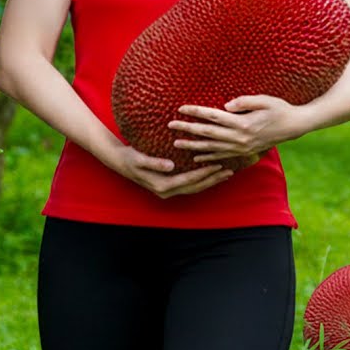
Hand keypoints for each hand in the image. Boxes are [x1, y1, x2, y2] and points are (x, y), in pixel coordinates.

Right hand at [104, 139, 233, 198]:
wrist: (120, 161)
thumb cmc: (130, 158)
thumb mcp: (140, 159)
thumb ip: (155, 163)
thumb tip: (170, 166)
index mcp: (161, 186)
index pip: (188, 180)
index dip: (204, 173)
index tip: (218, 164)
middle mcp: (166, 192)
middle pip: (195, 187)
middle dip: (213, 180)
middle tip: (229, 171)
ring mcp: (168, 191)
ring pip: (194, 188)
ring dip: (210, 181)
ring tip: (225, 173)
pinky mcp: (169, 186)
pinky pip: (189, 184)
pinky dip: (202, 180)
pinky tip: (211, 173)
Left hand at [169, 95, 303, 163]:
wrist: (294, 126)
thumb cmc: (279, 109)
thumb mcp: (264, 100)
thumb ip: (244, 102)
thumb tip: (226, 105)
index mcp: (243, 123)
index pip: (213, 116)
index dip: (196, 112)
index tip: (181, 108)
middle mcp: (240, 138)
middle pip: (208, 133)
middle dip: (188, 129)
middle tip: (170, 125)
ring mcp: (241, 147)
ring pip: (212, 148)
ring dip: (193, 146)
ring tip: (177, 144)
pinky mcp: (244, 152)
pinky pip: (222, 156)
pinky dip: (208, 157)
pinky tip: (196, 158)